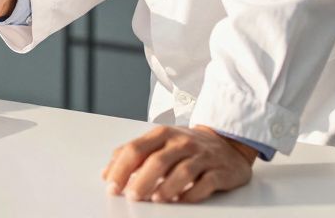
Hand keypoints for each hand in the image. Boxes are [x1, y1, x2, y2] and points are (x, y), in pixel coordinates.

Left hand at [103, 125, 255, 203]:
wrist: (228, 143)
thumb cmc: (185, 146)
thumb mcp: (157, 143)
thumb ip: (131, 156)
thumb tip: (106, 174)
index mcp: (162, 134)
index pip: (136, 149)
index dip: (121, 169)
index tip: (111, 186)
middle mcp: (182, 142)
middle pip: (158, 161)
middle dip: (142, 180)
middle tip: (132, 196)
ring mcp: (202, 156)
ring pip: (183, 171)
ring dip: (167, 187)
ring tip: (155, 199)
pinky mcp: (220, 171)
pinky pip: (206, 183)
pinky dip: (192, 193)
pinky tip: (181, 200)